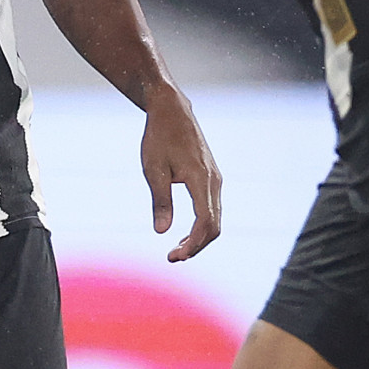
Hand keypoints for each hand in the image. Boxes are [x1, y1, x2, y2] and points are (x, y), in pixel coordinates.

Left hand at [140, 85, 221, 261]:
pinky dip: (201, 225)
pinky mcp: (211, 177)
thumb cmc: (159, 137)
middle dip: (196, 246)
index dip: (192, 244)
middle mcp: (214, 180)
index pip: (205, 222)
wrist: (171, 110)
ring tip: (177, 250)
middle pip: (215, 225)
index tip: (174, 256)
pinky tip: (184, 233)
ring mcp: (215, 178)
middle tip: (172, 258)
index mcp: (201, 178)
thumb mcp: (153, 169)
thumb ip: (160, 201)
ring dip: (199, 238)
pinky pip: (212, 208)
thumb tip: (162, 231)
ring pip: (215, 218)